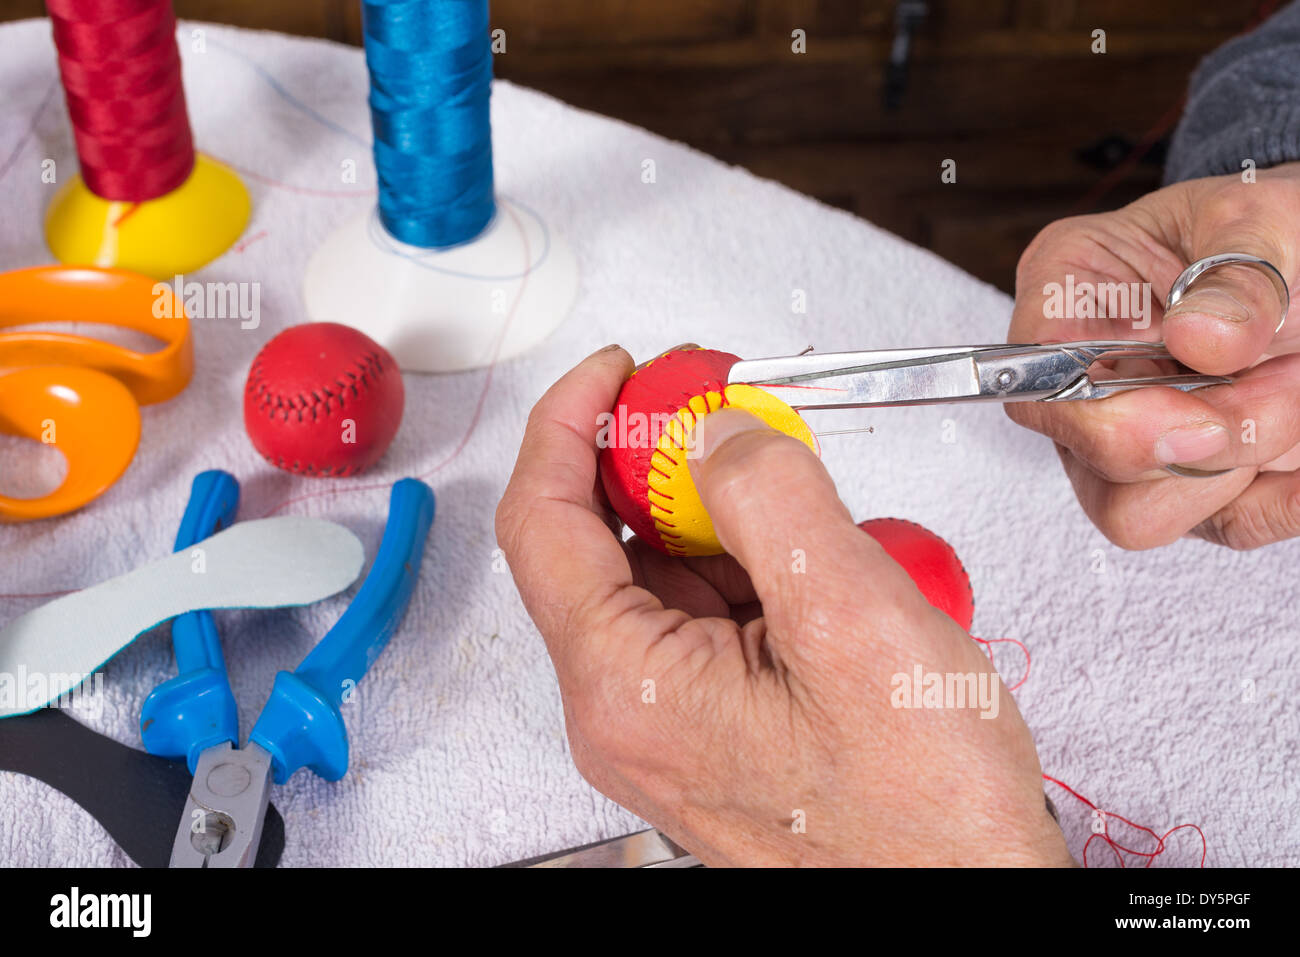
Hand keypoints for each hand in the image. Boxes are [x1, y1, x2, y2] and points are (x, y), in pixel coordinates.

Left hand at [496, 346, 1072, 865]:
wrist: (966, 896)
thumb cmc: (922, 817)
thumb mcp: (854, 622)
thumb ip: (772, 499)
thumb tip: (719, 430)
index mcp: (627, 688)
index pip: (542, 522)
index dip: (569, 423)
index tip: (616, 370)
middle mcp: (629, 709)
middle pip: (601, 541)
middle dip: (661, 459)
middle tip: (723, 407)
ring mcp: (669, 718)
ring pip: (663, 573)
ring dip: (721, 513)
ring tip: (802, 493)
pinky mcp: (713, 721)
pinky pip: (707, 613)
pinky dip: (751, 563)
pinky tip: (818, 557)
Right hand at [1007, 162, 1299, 548]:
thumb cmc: (1266, 226)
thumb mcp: (1261, 219)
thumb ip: (1236, 276)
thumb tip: (1201, 337)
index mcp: (1067, 304)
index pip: (1036, 392)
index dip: (1106, 421)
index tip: (1201, 415)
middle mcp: (1085, 386)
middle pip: (1096, 469)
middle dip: (1203, 441)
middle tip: (1287, 380)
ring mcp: (1136, 441)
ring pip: (1146, 514)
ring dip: (1244, 464)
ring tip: (1295, 387)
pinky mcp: (1197, 481)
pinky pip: (1229, 523)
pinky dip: (1284, 496)